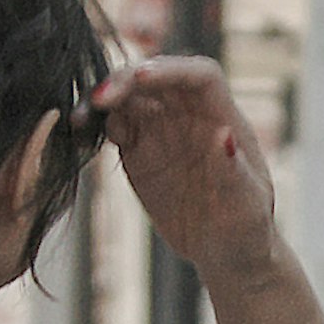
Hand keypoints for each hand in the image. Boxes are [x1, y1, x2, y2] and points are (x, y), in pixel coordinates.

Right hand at [84, 58, 284, 286]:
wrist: (227, 252)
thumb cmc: (247, 227)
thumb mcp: (246, 204)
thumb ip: (233, 171)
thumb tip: (223, 135)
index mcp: (223, 117)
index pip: (200, 76)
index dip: (170, 70)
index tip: (141, 78)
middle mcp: (189, 116)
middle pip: (156, 78)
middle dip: (127, 81)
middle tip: (99, 100)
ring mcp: (161, 131)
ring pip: (128, 98)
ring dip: (103, 101)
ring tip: (79, 118)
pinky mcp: (138, 152)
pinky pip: (113, 127)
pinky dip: (94, 126)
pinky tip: (76, 134)